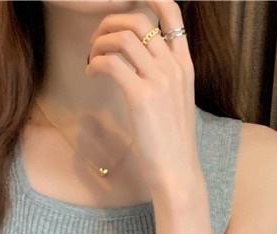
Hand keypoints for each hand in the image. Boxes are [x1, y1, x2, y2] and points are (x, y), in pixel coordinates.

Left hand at [85, 0, 197, 194]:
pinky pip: (112, 64)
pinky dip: (96, 63)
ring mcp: (160, 81)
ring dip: (100, 43)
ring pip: (124, 38)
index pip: (172, 14)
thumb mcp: (176, 105)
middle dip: (110, 24)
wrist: (177, 174)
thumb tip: (140, 69)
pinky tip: (91, 75)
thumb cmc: (172, 145)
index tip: (126, 4)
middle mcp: (174, 68)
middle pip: (139, 20)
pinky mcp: (142, 98)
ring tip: (91, 60)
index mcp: (185, 66)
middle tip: (96, 43)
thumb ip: (164, 80)